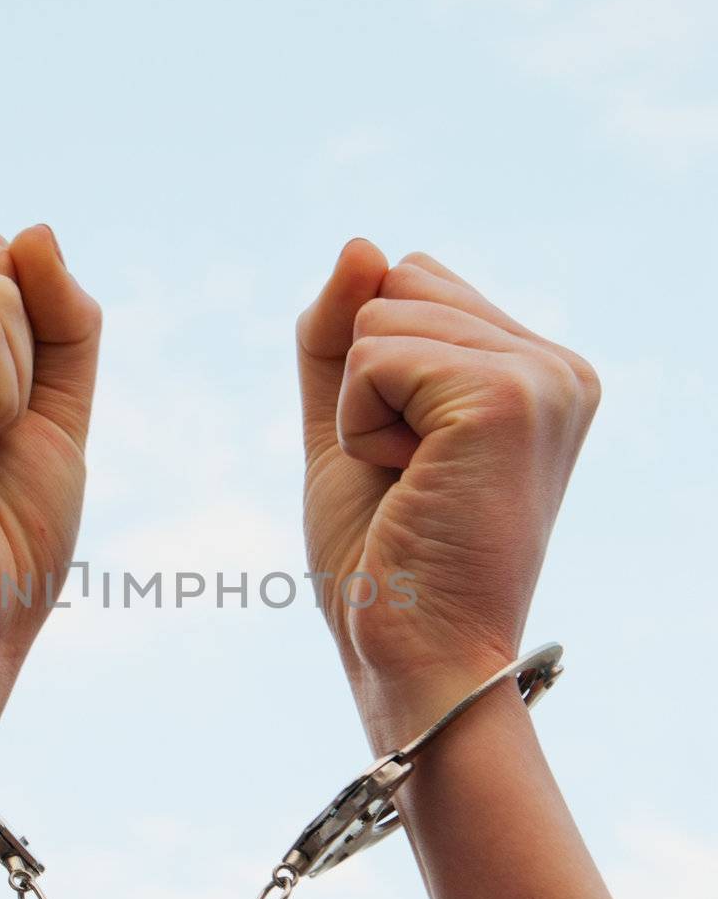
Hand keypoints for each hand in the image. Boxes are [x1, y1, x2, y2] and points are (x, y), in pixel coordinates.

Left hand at [297, 239, 599, 731]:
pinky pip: (374, 356)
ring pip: (380, 315)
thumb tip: (362, 242)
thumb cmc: (387, 562)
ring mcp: (542, 376)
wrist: (415, 656)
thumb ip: (341, 337)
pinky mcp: (509, 395)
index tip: (413, 461)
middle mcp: (557, 365)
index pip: (410, 282)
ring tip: (415, 484)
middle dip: (364, 382)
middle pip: (396, 283)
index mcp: (537, 369)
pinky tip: (411, 484)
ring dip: (361, 410)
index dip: (371, 369)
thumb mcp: (347, 428)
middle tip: (411, 477)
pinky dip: (360, 426)